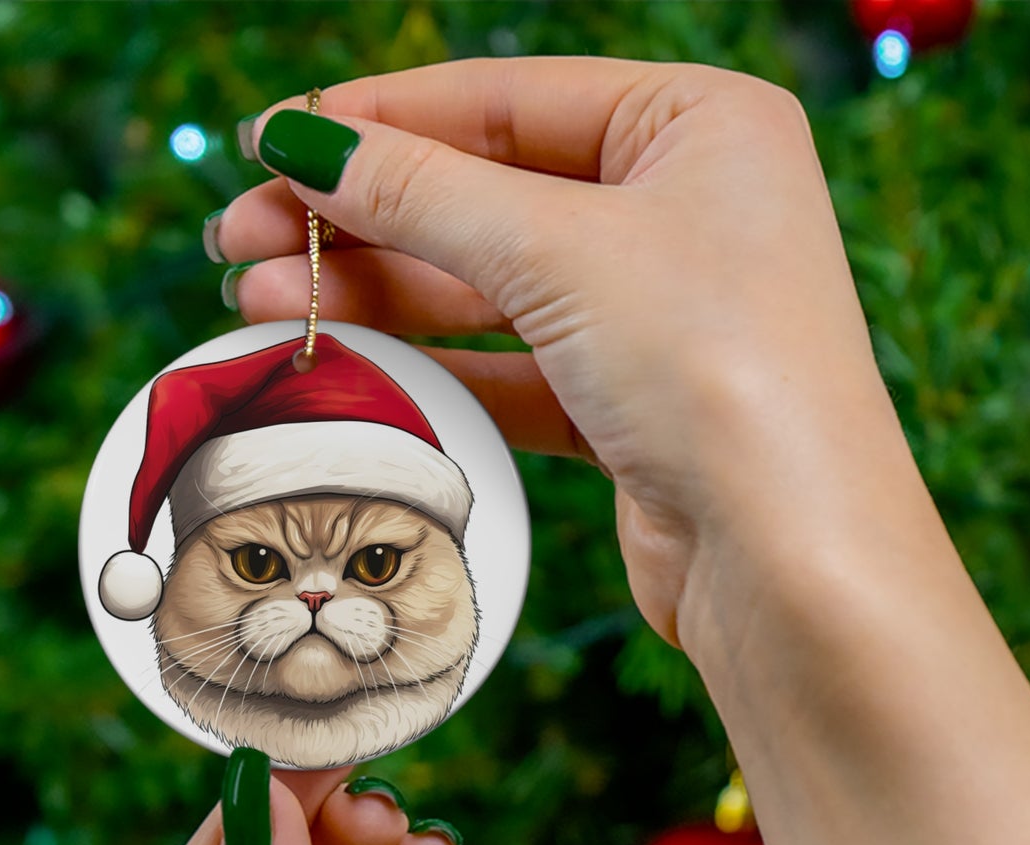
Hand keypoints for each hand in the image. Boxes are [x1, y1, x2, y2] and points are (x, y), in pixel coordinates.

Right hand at [214, 56, 909, 653]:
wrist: (789, 559)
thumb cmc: (715, 369)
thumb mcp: (559, 250)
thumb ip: (423, 193)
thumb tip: (303, 142)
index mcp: (699, 125)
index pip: (507, 100)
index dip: (380, 120)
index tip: (270, 142)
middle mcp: (686, 210)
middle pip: (488, 194)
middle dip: (360, 218)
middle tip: (239, 240)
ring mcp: (660, 313)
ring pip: (491, 287)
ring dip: (378, 294)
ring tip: (258, 304)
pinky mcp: (633, 407)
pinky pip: (512, 368)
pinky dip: (432, 367)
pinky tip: (345, 362)